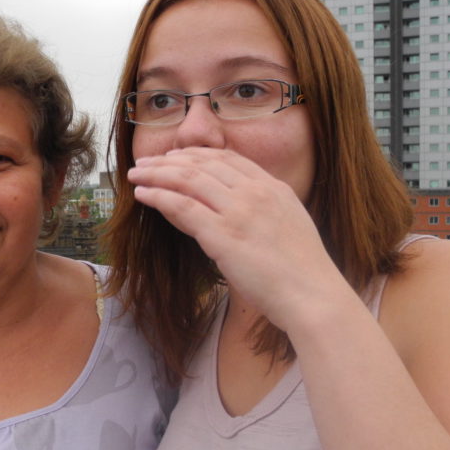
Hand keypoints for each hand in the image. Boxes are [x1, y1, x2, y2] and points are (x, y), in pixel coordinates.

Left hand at [127, 147, 347, 330]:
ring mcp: (239, 211)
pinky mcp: (222, 234)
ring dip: (157, 173)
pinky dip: (158, 196)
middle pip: (203, 163)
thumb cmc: (302, 274)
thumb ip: (263, 212)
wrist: (313, 296)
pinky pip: (181, 206)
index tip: (176, 156)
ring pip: (187, 179)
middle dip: (170, 159)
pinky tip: (143, 194)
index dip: (196, 154)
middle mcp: (255, 192)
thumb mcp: (287, 227)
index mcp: (273, 188)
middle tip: (147, 161)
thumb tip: (235, 212)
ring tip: (136, 173)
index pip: (227, 158)